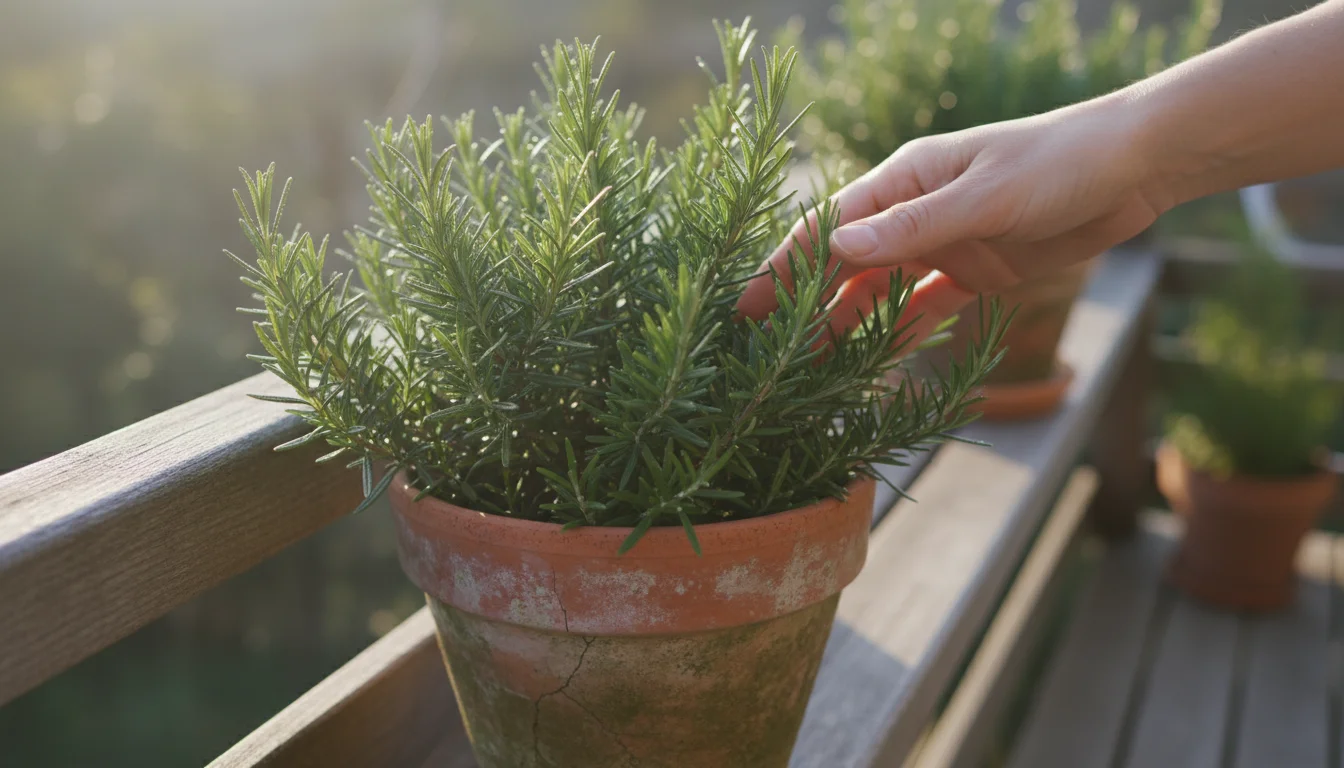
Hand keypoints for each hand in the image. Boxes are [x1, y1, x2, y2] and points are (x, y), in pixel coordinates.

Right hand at [737, 96, 1170, 347]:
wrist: (1135, 166)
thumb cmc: (1058, 162)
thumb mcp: (983, 196)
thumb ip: (912, 228)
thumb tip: (837, 250)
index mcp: (905, 180)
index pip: (828, 228)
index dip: (784, 268)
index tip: (746, 306)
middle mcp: (915, 211)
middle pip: (845, 264)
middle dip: (805, 305)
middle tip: (767, 354)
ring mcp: (945, 242)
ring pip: (880, 289)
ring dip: (847, 323)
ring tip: (813, 367)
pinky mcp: (977, 269)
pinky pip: (926, 305)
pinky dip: (900, 329)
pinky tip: (876, 358)